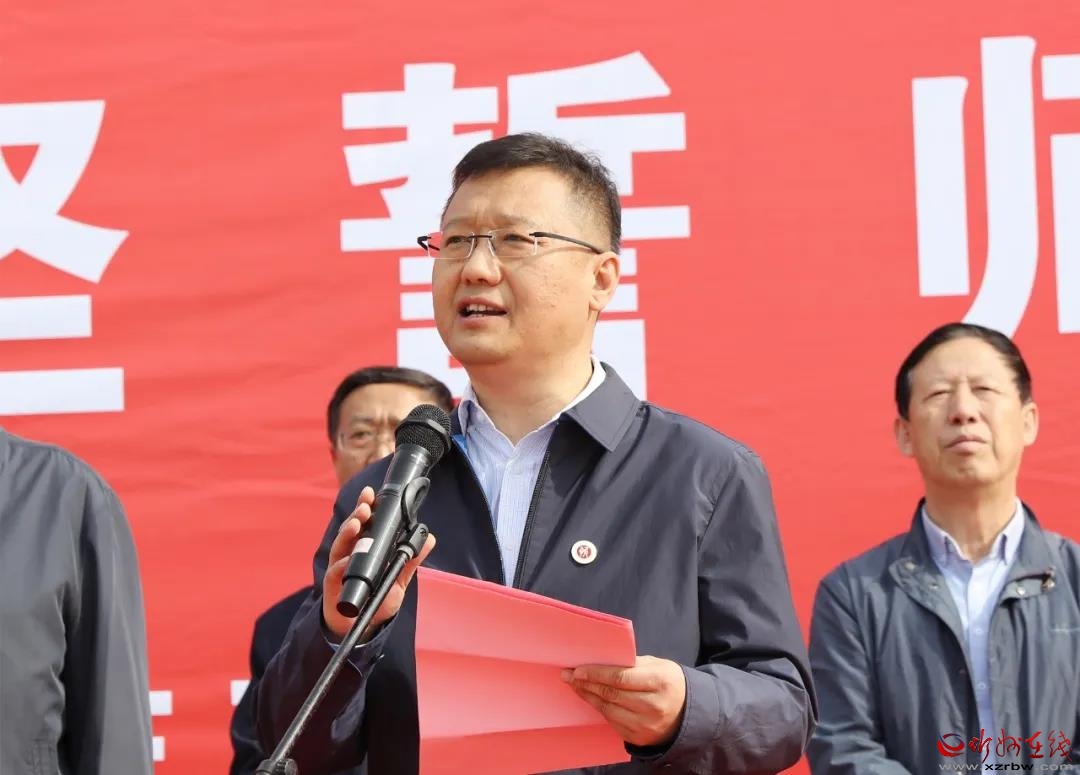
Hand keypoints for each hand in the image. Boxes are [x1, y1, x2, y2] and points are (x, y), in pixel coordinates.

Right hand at [322, 485, 435, 639]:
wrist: (357, 626)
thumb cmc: (375, 598)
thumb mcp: (397, 579)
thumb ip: (410, 560)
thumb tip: (430, 539)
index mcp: (362, 547)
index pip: (364, 523)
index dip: (366, 506)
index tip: (371, 494)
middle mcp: (349, 553)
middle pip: (350, 529)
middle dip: (357, 514)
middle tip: (366, 506)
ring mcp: (339, 567)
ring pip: (340, 546)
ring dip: (347, 533)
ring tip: (356, 524)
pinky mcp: (333, 585)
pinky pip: (335, 573)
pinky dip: (342, 566)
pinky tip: (346, 561)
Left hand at [562, 655, 686, 747]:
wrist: (688, 714)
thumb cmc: (670, 683)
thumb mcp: (659, 665)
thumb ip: (634, 663)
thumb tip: (603, 660)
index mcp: (659, 682)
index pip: (620, 678)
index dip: (596, 674)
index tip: (577, 669)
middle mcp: (652, 706)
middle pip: (611, 694)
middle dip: (586, 684)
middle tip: (568, 675)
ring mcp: (645, 725)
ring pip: (608, 710)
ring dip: (588, 696)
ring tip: (575, 685)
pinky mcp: (638, 738)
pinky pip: (612, 722)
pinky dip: (600, 709)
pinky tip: (591, 698)